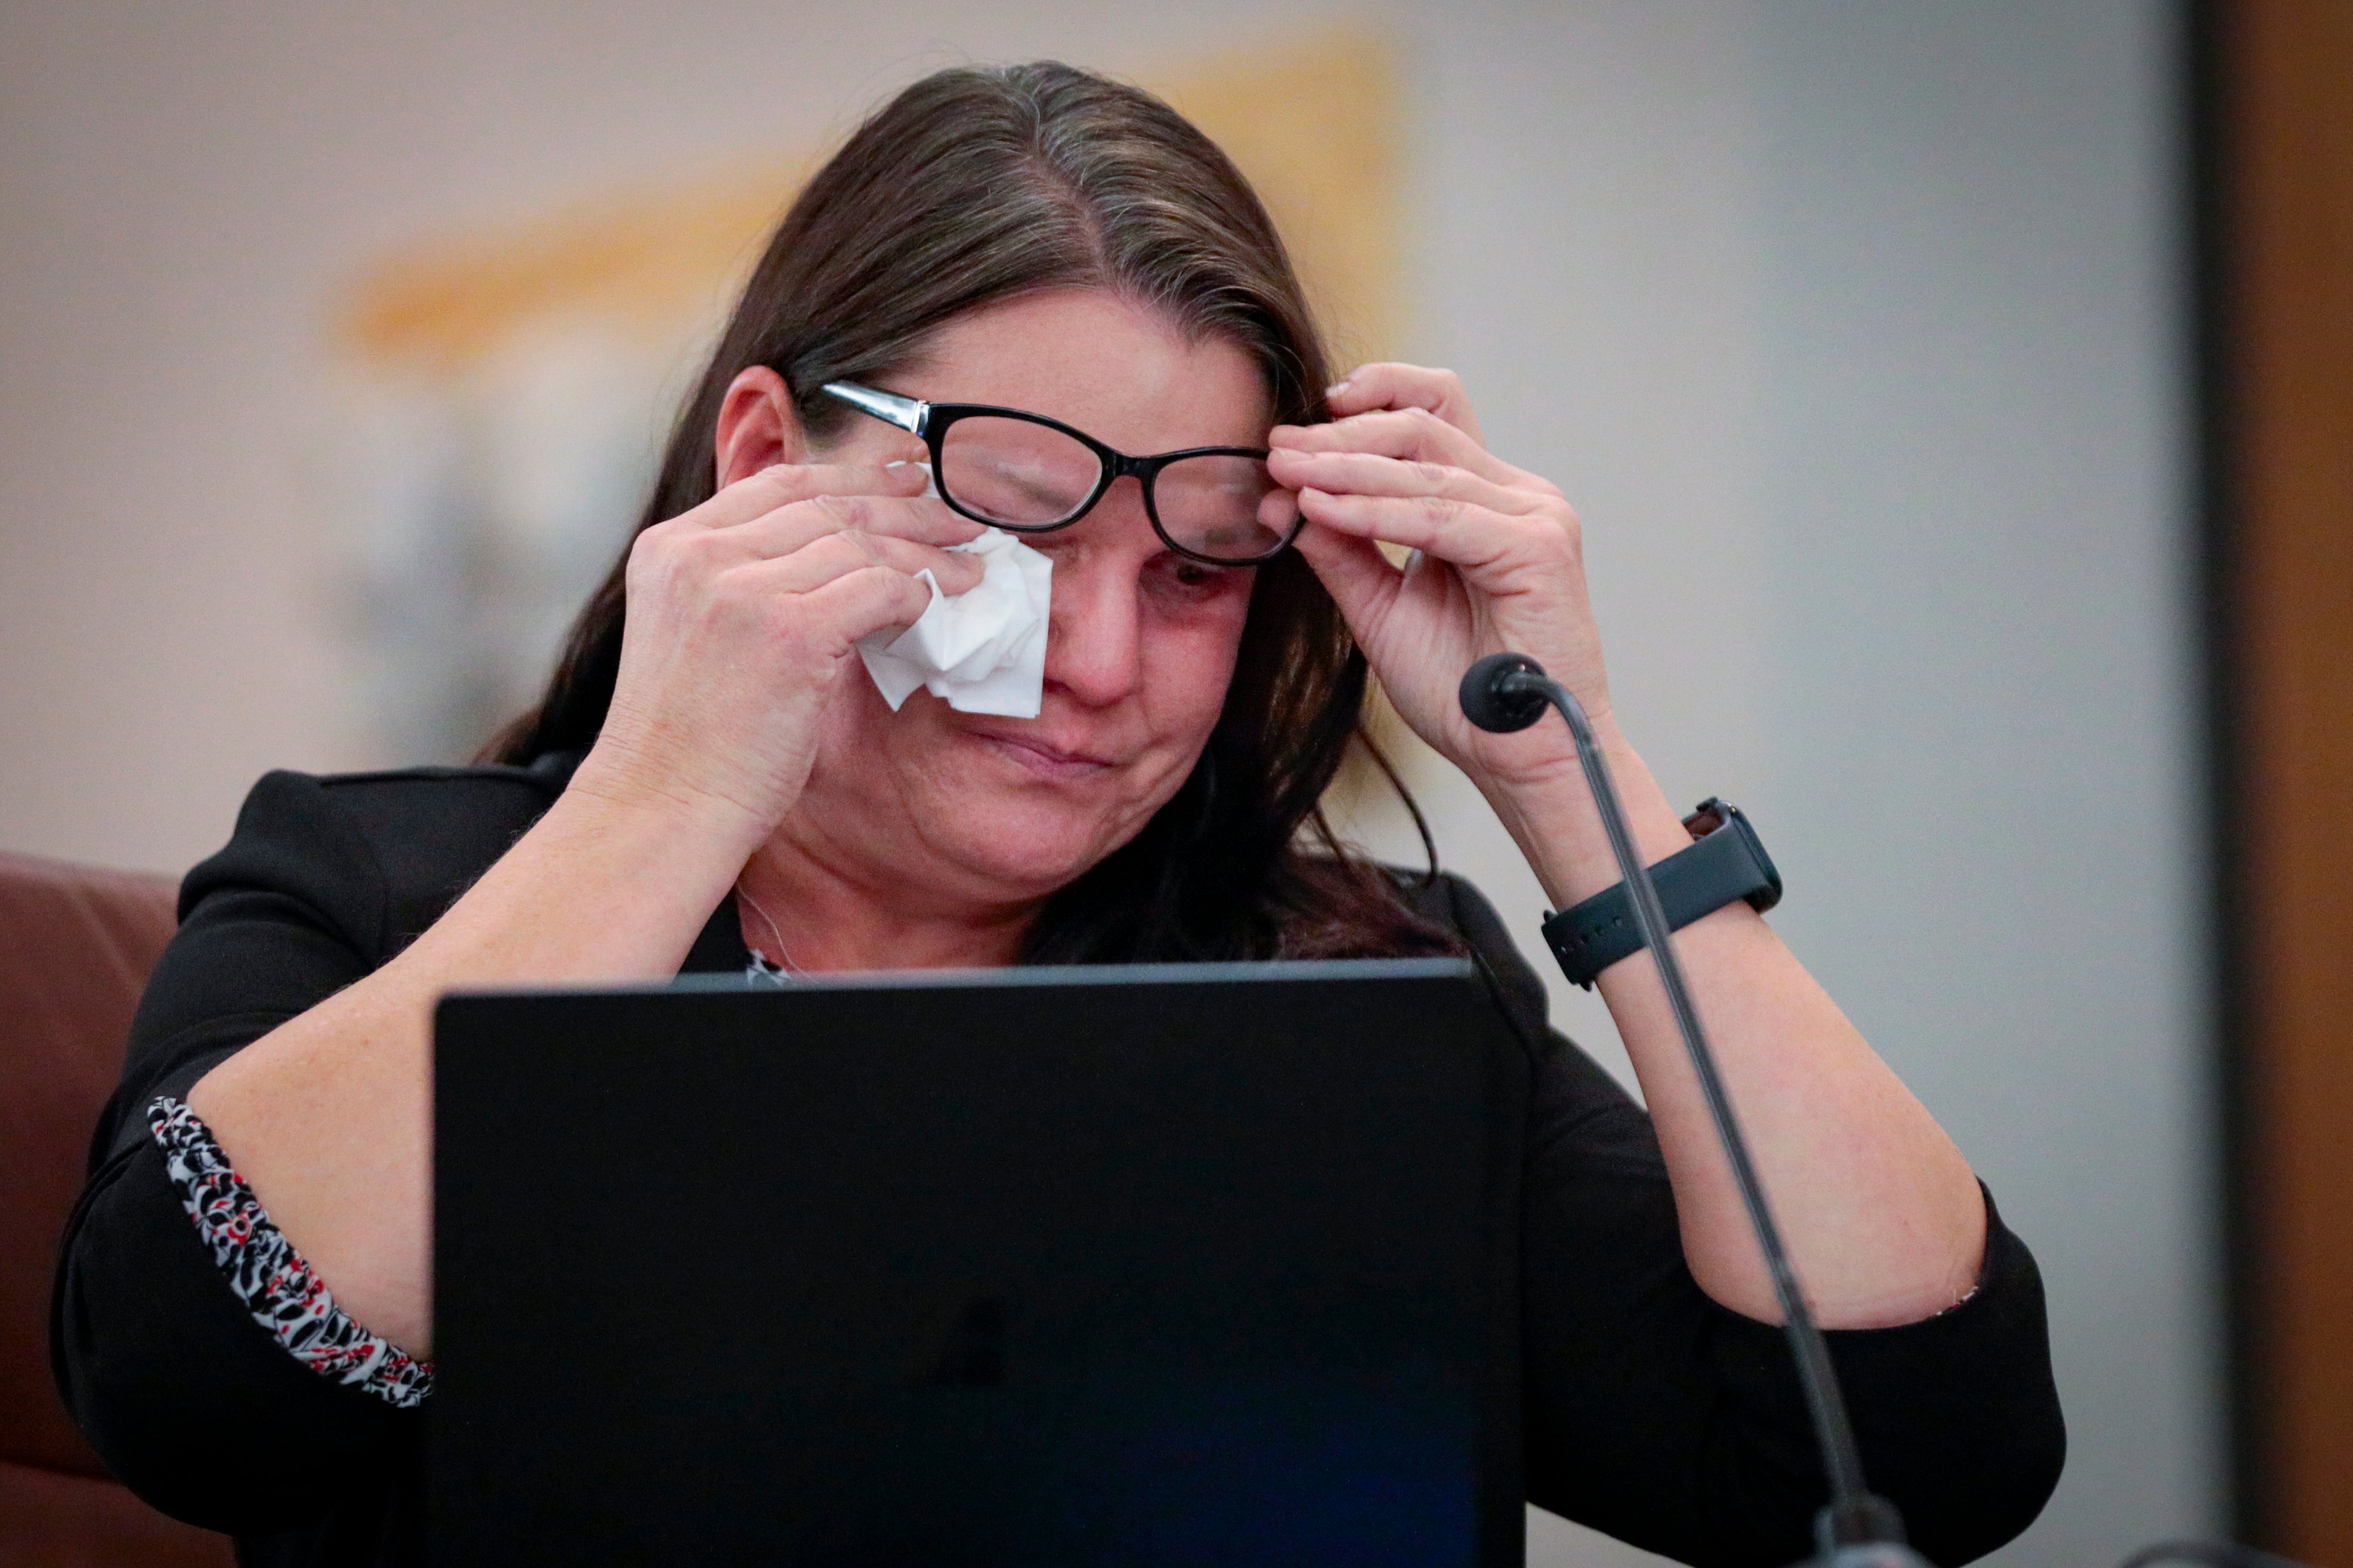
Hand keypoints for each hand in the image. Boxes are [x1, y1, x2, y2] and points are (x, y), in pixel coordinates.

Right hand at [574, 461, 983, 847]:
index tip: (902, 481)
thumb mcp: (695, 633)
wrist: (660, 807)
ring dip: (925, 555)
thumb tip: (836, 559)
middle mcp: (701, 555)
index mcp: (671, 547)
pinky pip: (879, 589)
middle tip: (956, 520)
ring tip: (968, 570)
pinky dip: (916, 593)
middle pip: (826, 505)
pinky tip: (934, 607)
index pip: (778, 484)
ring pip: (860, 544)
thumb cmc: (688, 742)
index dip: (852, 476)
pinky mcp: (789, 633)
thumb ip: (743, 583)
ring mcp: (742, 590)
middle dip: (903, 508)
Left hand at [1270, 364, 1607, 791]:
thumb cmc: (1462, 690)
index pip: (1432, 416)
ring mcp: (1536, 516)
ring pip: (1426, 468)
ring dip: (1346, 467)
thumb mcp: (1380, 607)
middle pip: (1426, 426)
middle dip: (1342, 434)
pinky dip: (1376, 512)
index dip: (1369, 403)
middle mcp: (1519, 496)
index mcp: (1489, 500)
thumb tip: (1281, 498)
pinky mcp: (1538, 548)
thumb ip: (1341, 549)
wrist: (1519, 757)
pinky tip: (1324, 509)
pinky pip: (1441, 518)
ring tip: (1288, 472)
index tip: (1295, 432)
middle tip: (1279, 450)